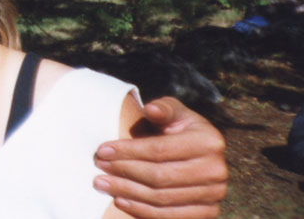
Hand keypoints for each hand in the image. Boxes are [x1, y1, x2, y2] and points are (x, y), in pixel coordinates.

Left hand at [94, 97, 226, 218]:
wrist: (196, 154)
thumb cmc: (178, 129)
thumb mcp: (173, 112)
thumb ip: (163, 108)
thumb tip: (151, 109)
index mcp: (210, 141)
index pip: (159, 150)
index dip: (128, 151)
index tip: (102, 150)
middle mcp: (217, 171)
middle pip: (159, 176)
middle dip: (123, 172)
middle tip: (98, 167)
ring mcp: (214, 196)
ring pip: (161, 199)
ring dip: (127, 192)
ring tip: (102, 184)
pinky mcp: (207, 214)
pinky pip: (170, 217)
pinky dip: (142, 211)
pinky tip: (121, 200)